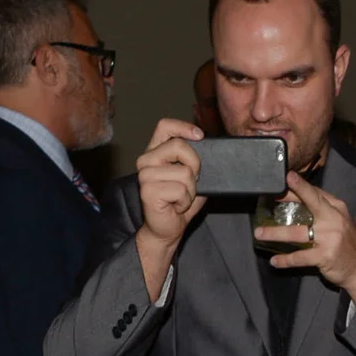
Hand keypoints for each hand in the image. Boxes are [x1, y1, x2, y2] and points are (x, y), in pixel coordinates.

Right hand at [133, 119, 204, 296]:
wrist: (168, 228)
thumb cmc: (179, 202)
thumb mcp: (191, 177)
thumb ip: (194, 161)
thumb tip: (211, 148)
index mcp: (155, 152)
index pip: (165, 126)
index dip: (184, 127)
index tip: (200, 136)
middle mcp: (146, 160)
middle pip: (179, 146)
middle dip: (195, 166)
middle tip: (191, 183)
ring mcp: (145, 176)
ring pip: (185, 172)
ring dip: (191, 190)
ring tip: (181, 198)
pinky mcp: (148, 191)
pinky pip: (180, 190)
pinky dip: (185, 201)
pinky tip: (176, 206)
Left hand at [263, 172, 355, 300]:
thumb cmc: (345, 241)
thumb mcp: (339, 220)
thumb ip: (321, 208)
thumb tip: (296, 196)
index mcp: (336, 208)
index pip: (315, 193)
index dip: (299, 185)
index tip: (286, 176)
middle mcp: (333, 219)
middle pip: (309, 204)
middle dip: (289, 197)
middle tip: (269, 197)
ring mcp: (329, 238)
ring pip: (297, 233)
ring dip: (275, 233)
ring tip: (259, 234)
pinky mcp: (324, 256)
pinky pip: (300, 257)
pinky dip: (285, 260)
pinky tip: (275, 260)